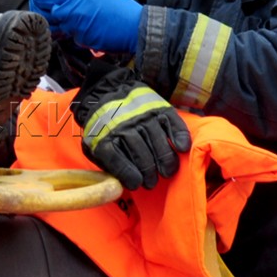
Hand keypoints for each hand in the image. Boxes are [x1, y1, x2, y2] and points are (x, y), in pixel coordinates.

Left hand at [29, 0, 143, 53]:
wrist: (135, 27)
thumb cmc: (123, 10)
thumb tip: (77, 0)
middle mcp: (75, 12)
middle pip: (54, 15)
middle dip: (53, 15)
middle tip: (55, 14)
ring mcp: (77, 28)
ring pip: (64, 27)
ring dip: (67, 26)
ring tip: (79, 23)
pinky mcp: (83, 41)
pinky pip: (75, 38)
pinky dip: (79, 35)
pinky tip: (91, 32)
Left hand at [71, 68, 190, 190]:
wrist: (109, 92)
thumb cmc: (104, 127)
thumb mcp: (94, 144)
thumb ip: (104, 162)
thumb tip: (119, 184)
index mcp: (104, 136)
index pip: (116, 159)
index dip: (128, 174)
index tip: (137, 184)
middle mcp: (124, 125)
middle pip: (140, 153)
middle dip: (149, 172)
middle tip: (153, 182)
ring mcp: (143, 116)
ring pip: (157, 141)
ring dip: (165, 160)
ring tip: (167, 172)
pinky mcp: (158, 108)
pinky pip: (172, 123)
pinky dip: (179, 136)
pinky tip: (181, 149)